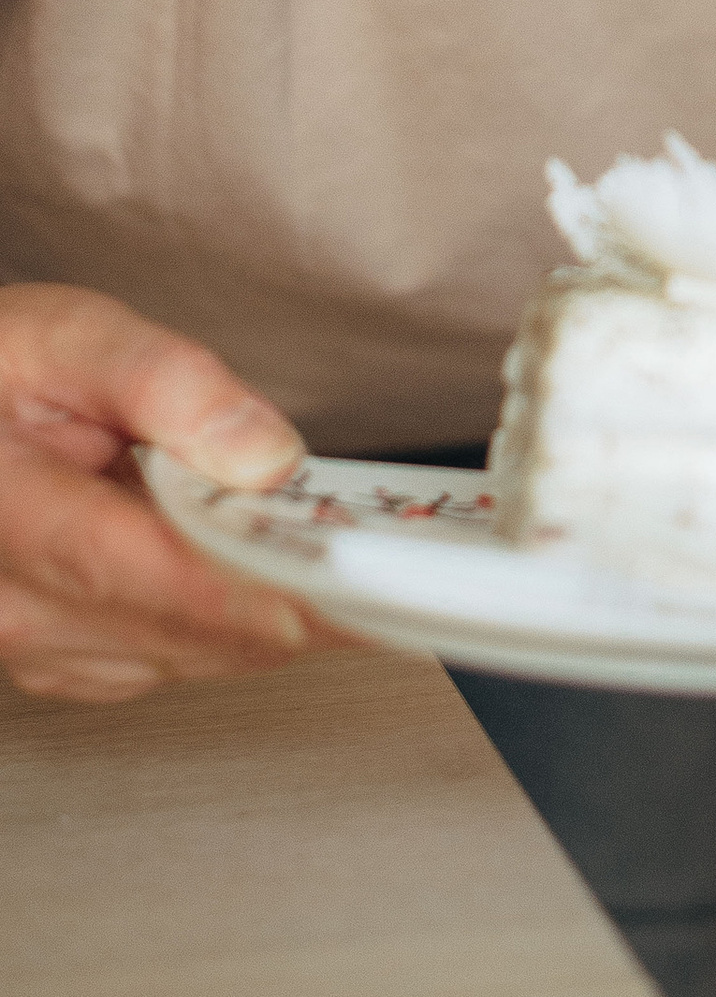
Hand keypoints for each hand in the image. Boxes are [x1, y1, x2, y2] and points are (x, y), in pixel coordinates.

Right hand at [0, 283, 331, 699]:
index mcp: (2, 514)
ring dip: (273, 614)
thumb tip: (261, 454)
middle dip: (297, 599)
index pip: (145, 573)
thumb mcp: (63, 336)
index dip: (255, 589)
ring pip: (193, 657)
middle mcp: (12, 604)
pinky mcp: (62, 660)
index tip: (348, 588)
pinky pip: (174, 660)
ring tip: (341, 555)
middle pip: (186, 630)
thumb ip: (165, 383)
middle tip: (395, 565)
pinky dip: (235, 622)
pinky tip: (269, 571)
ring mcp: (34, 645)